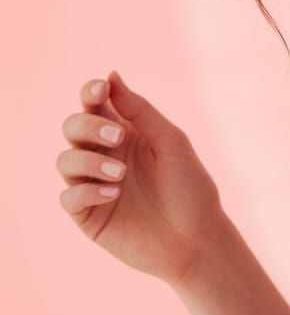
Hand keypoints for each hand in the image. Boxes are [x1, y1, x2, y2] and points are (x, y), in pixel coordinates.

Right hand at [56, 71, 226, 285]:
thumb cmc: (191, 189)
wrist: (198, 239)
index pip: (96, 104)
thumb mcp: (171, 142)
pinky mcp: (89, 216)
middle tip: (118, 137)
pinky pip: (69, 196)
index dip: (91, 91)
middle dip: (89, 125)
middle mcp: (105, 155)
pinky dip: (87, 190)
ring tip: (120, 174)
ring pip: (66, 159)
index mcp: (126, 133)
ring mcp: (94, 184)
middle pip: (73, 126)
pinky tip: (114, 194)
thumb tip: (111, 75)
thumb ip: (140, 111)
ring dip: (89, 159)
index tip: (101, 89)